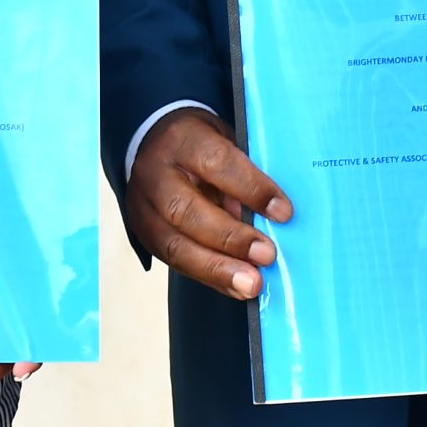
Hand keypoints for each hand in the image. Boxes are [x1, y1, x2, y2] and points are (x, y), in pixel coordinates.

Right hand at [126, 107, 291, 298]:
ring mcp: (143, 208)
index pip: (216, 163)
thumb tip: (270, 216)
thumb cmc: (200, 145)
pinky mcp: (143, 235)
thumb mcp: (224, 141)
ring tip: (251, 284)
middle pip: (186, 211)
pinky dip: (209, 277)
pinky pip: (175, 262)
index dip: (251, 189)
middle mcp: (155, 174)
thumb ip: (243, 174)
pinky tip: (235, 286)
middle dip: (230, 238)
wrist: (153, 145)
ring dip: (217, 269)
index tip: (283, 212)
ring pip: (174, 245)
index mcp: (182, 140)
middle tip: (266, 255)